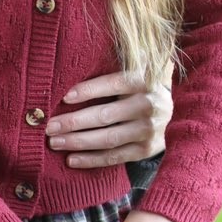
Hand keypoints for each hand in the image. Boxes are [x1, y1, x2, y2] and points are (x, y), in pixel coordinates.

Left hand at [46, 72, 171, 168]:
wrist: (172, 107)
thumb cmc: (137, 83)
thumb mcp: (132, 66)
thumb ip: (110, 62)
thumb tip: (70, 65)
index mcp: (143, 80)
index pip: (113, 84)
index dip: (89, 90)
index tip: (64, 97)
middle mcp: (149, 106)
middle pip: (106, 115)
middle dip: (74, 122)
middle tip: (49, 126)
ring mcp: (149, 130)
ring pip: (108, 139)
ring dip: (78, 142)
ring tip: (54, 142)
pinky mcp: (147, 149)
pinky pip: (116, 156)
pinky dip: (92, 159)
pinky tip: (71, 159)